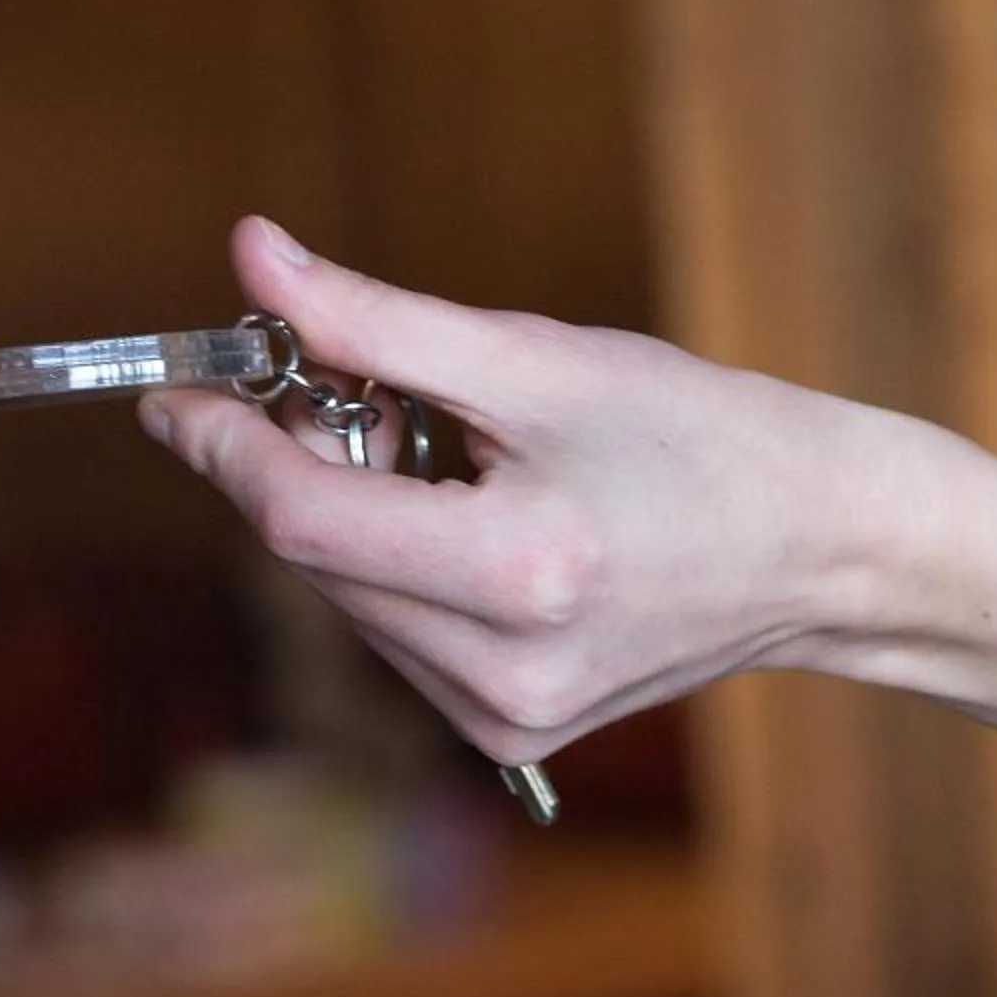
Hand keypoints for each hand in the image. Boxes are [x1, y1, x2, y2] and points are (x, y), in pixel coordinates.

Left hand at [142, 218, 939, 764]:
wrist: (819, 549)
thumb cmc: (695, 437)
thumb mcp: (535, 359)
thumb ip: (375, 322)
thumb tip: (251, 261)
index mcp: (522, 573)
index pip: (304, 517)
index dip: (225, 446)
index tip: (177, 392)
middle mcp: (505, 673)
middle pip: (316, 558)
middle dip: (295, 466)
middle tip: (334, 384)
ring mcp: (504, 719)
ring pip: (346, 600)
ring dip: (347, 517)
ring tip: (441, 454)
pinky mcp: (508, 735)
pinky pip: (392, 636)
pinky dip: (393, 566)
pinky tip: (466, 522)